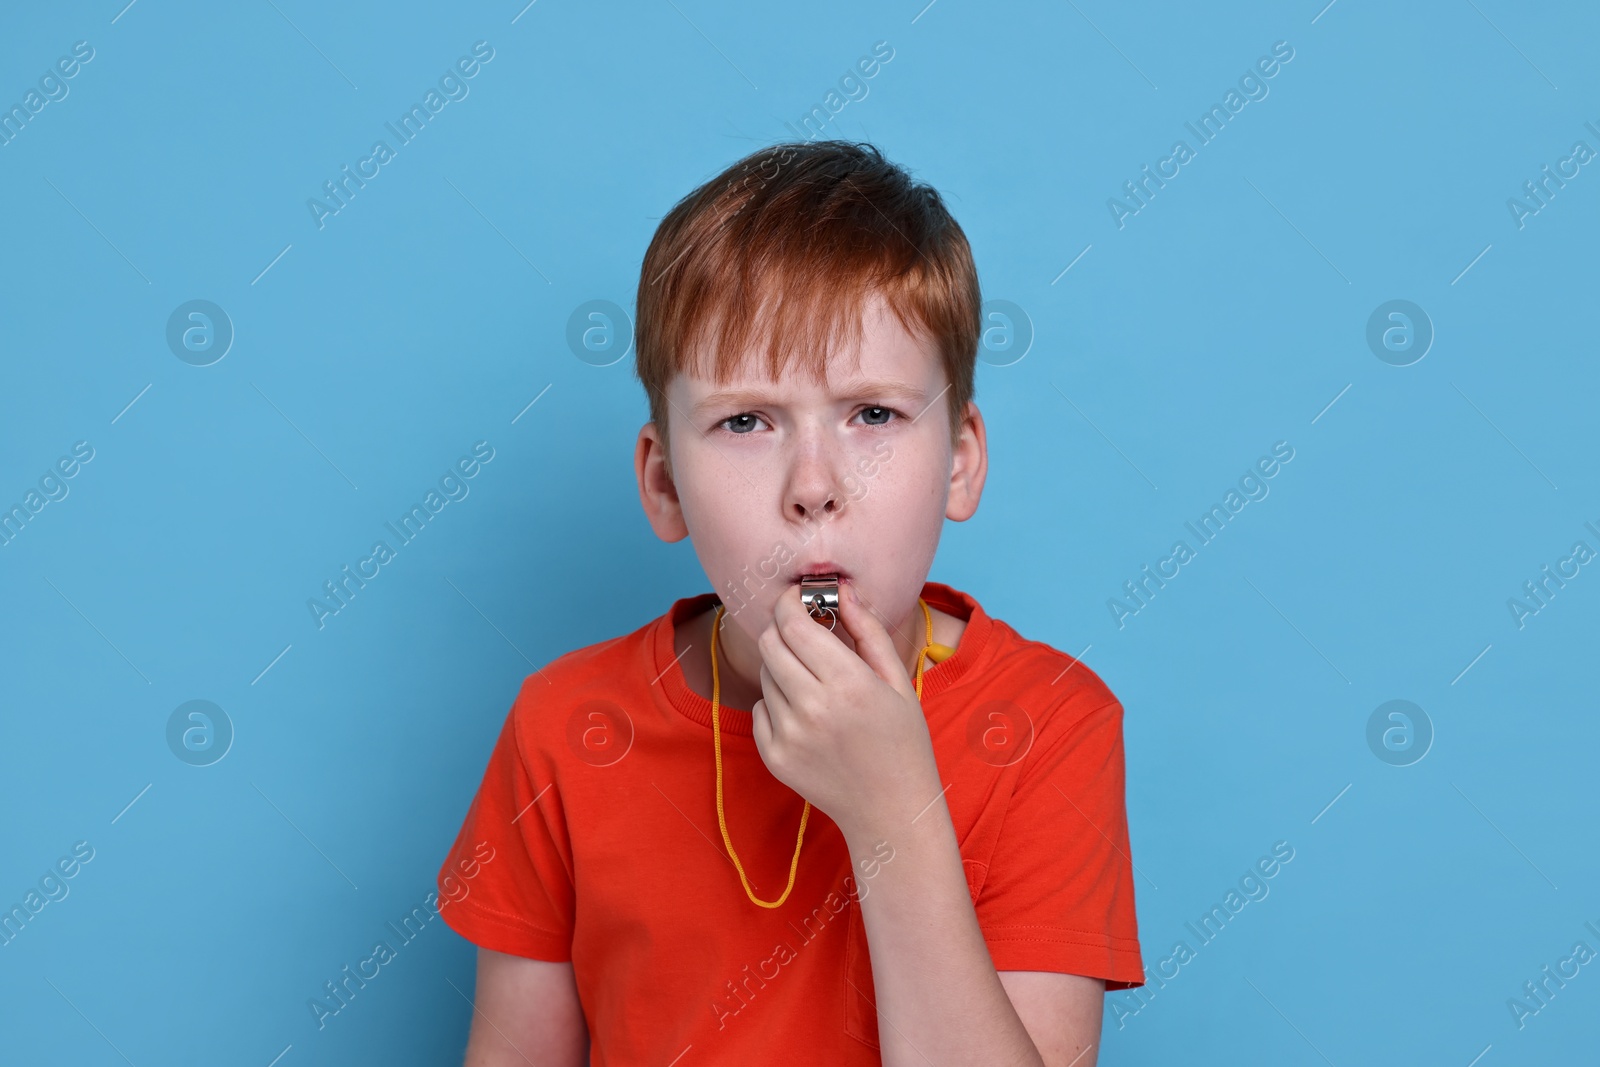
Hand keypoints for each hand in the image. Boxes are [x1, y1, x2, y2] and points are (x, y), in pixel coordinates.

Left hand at [749, 581, 943, 843]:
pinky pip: (761, 708)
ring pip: (765, 675)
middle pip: (770, 643)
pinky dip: (777, 702)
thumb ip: (867, 629)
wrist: (891, 810)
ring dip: (784, 667)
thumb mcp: (897, 680)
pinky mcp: (774, 757)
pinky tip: (808, 715)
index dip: (790, 602)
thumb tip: (841, 590)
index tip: (798, 598)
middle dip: (784, 629)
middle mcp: (813, 707)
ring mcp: (789, 735)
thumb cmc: (902, 741)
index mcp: (848, 683)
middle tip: (804, 633)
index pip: (794, 624)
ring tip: (816, 684)